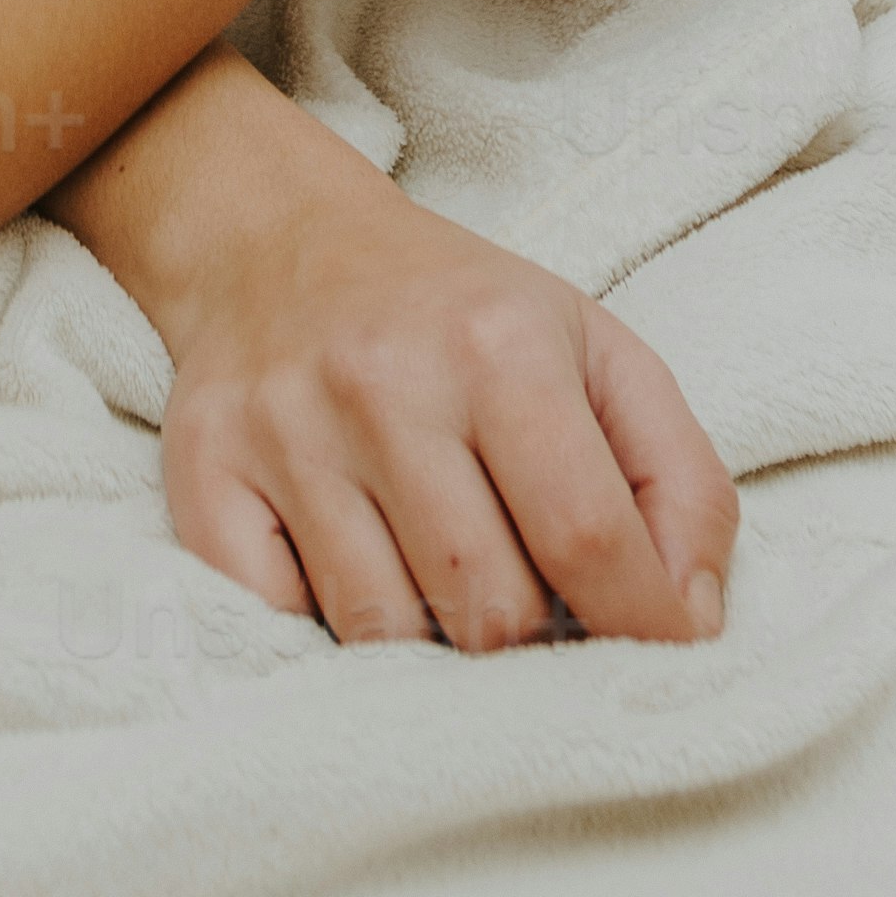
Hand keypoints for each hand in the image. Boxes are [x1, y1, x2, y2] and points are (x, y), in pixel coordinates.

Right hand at [146, 147, 734, 651]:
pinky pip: (276, 621)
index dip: (644, 628)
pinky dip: (325, 635)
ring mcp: (283, 431)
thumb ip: (680, 480)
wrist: (279, 239)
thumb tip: (693, 622)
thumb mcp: (599, 354)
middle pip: (487, 607)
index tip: (662, 657)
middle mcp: (384, 384)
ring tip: (452, 599)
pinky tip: (357, 585)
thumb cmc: (462, 317)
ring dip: (434, 652)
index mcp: (499, 345)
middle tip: (540, 617)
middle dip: (534, 645)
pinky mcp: (203, 472)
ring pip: (384, 634)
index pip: (587, 538)